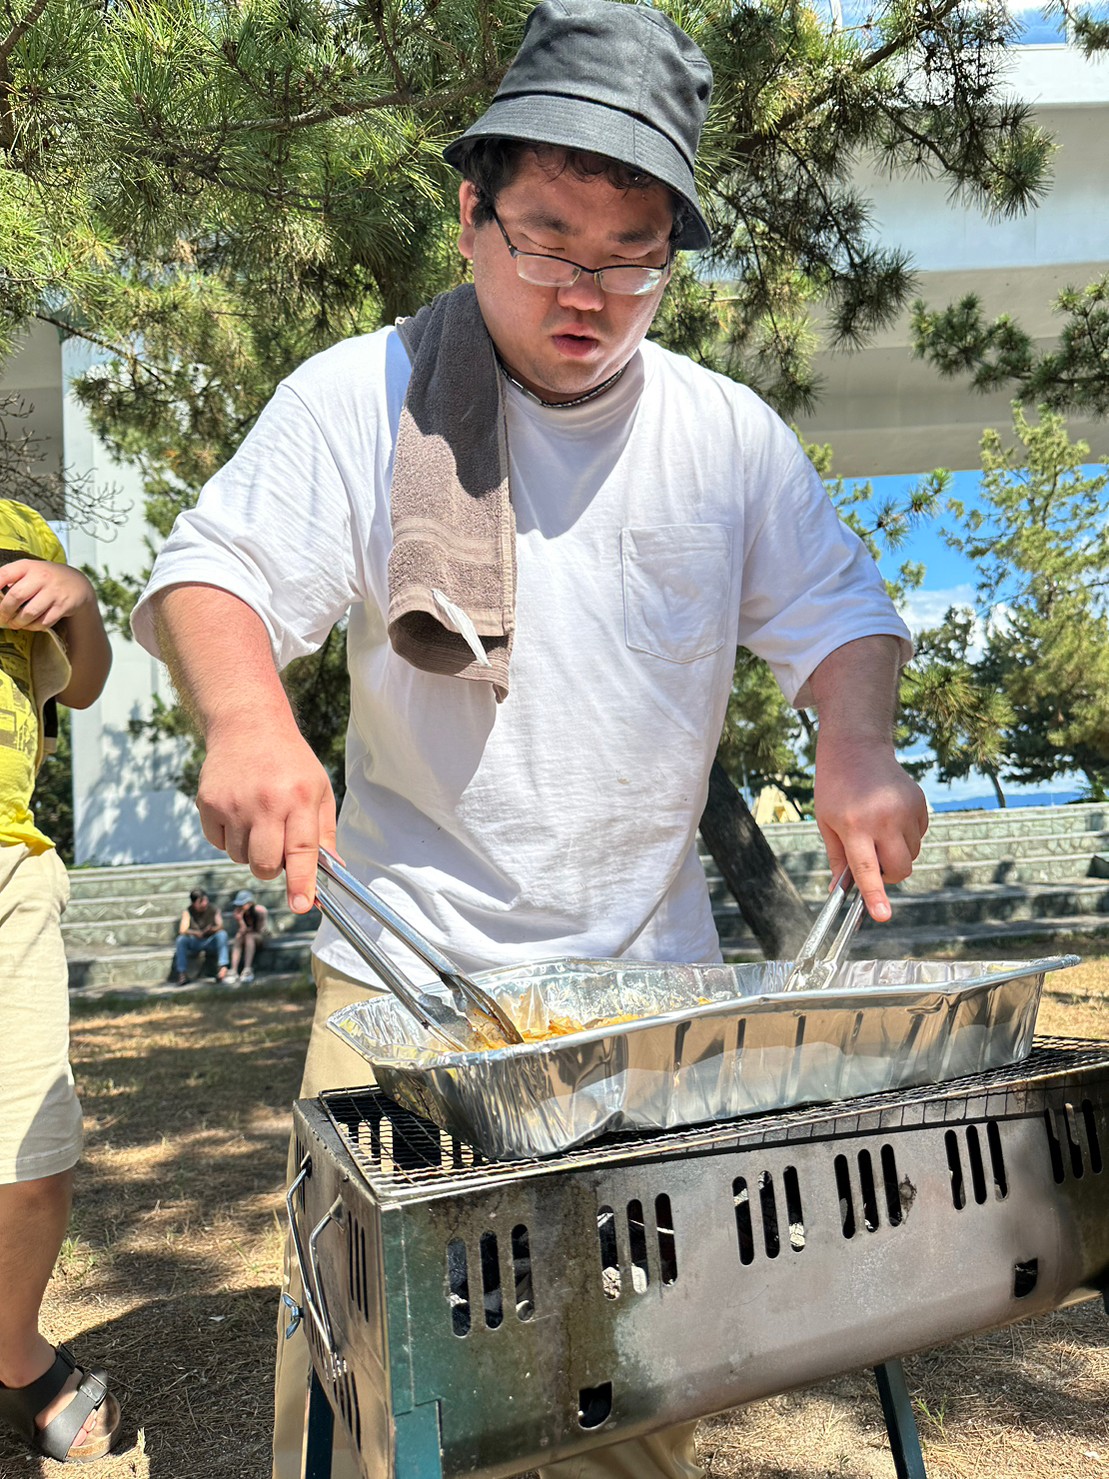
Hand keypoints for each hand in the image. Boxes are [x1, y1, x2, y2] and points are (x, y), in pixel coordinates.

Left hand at [0, 560, 95, 631]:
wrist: (77, 584)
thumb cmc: (46, 578)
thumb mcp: (30, 571)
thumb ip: (13, 579)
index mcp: (28, 566)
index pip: (4, 574)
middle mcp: (41, 577)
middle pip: (16, 596)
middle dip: (5, 611)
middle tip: (3, 617)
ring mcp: (53, 592)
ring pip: (29, 613)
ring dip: (18, 622)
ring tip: (14, 624)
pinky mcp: (63, 606)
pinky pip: (44, 622)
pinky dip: (33, 627)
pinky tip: (29, 625)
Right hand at [196, 718, 336, 912]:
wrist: (247, 725)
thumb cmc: (290, 762)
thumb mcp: (319, 790)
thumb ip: (325, 834)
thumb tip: (333, 872)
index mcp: (299, 798)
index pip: (302, 851)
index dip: (301, 883)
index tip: (301, 906)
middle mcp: (265, 802)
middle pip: (265, 865)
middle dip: (273, 869)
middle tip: (278, 846)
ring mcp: (233, 803)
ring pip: (239, 858)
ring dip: (250, 851)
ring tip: (258, 820)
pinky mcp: (208, 803)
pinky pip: (218, 844)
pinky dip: (229, 838)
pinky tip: (238, 812)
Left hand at [814, 738, 927, 922]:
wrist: (856, 747)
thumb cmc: (835, 787)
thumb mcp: (826, 822)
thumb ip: (838, 858)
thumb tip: (842, 892)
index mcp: (854, 825)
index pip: (867, 869)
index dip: (875, 895)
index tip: (882, 916)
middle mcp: (883, 818)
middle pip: (899, 869)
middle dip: (889, 876)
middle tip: (872, 860)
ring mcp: (905, 810)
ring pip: (911, 855)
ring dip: (896, 853)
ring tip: (877, 828)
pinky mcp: (920, 803)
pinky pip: (919, 836)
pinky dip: (906, 836)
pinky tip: (890, 816)